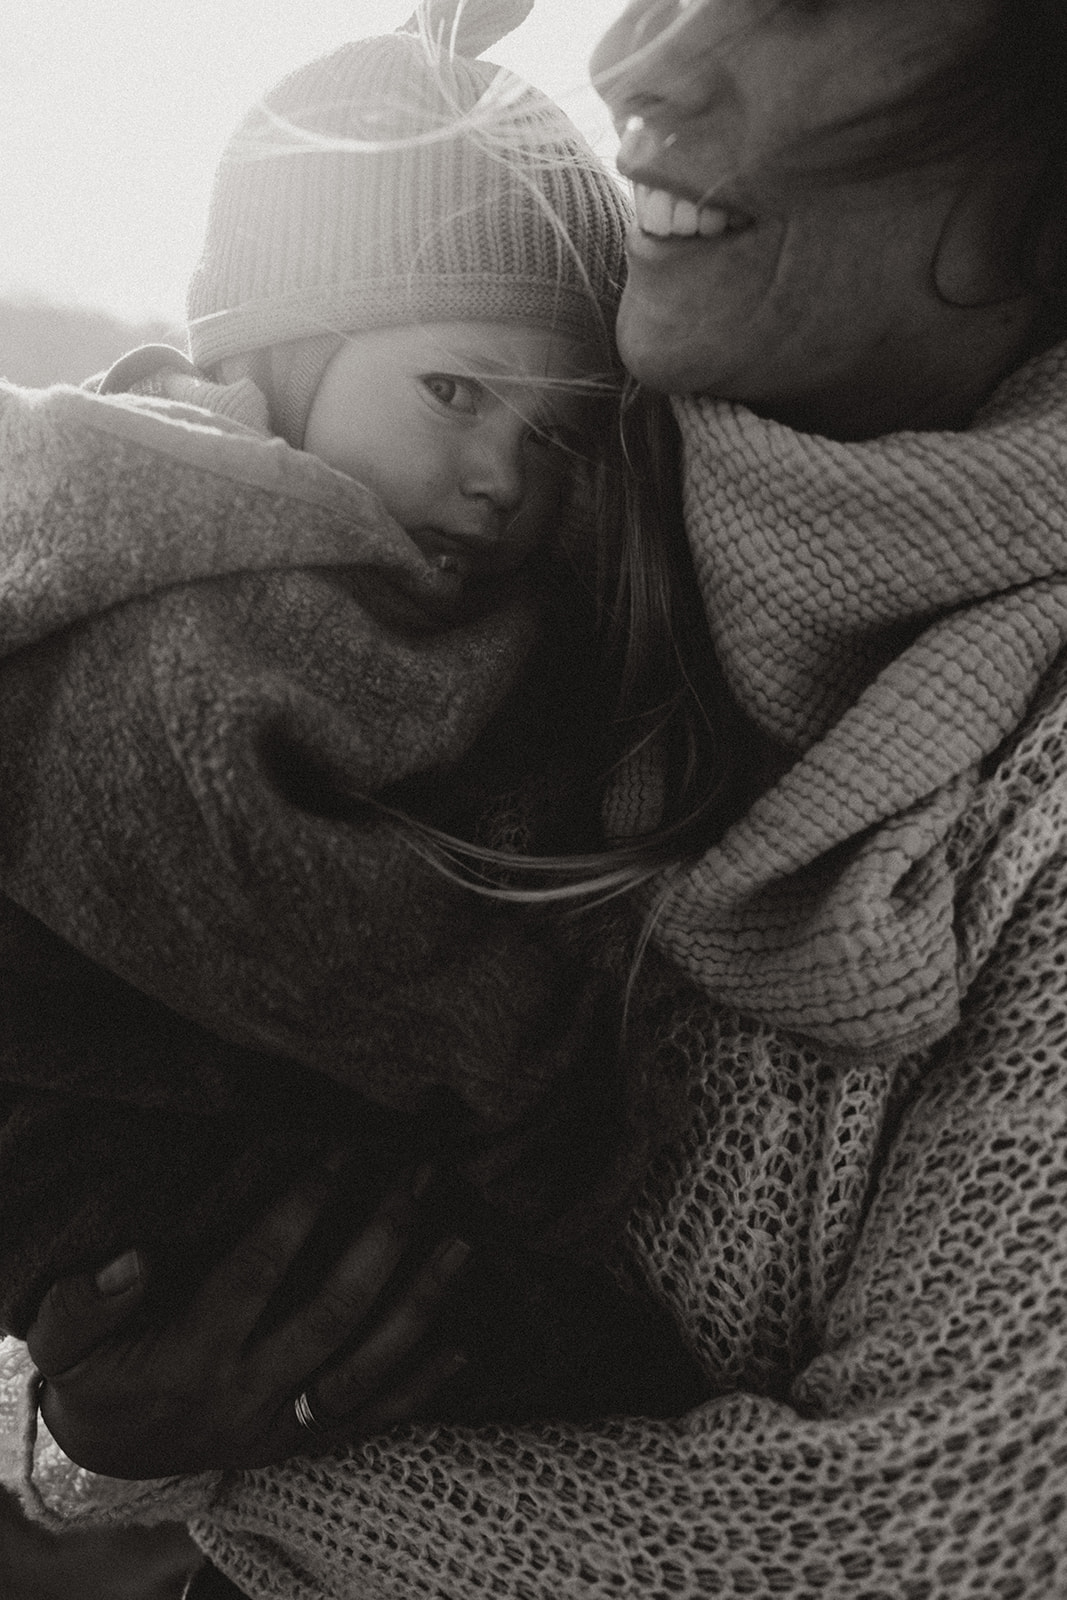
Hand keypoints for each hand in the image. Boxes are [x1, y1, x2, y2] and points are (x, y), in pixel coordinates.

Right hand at [25, 1160, 470, 1477]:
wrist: (107, 1458)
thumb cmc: (93, 1374)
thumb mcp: (63, 1339)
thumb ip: (85, 1300)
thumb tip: (135, 1258)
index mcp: (188, 1355)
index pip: (255, 1275)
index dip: (300, 1212)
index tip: (341, 1154)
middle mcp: (244, 1394)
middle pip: (330, 1316)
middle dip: (382, 1242)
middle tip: (420, 1178)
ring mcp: (279, 1426)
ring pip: (363, 1370)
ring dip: (418, 1305)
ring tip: (461, 1242)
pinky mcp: (301, 1445)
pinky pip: (370, 1422)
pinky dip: (419, 1387)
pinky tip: (463, 1344)